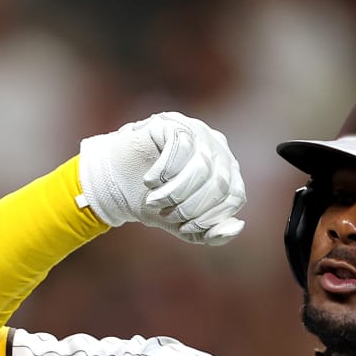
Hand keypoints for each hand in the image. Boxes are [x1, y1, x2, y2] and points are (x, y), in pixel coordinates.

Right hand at [78, 112, 245, 244]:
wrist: (117, 183)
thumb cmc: (155, 203)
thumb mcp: (184, 225)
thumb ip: (211, 232)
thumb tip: (237, 227)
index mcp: (227, 172)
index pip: (235, 197)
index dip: (210, 218)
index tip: (184, 228)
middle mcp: (217, 148)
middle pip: (219, 183)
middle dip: (190, 207)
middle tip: (166, 214)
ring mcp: (197, 131)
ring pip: (201, 166)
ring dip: (175, 192)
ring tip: (155, 201)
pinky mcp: (173, 122)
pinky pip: (180, 147)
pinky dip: (164, 171)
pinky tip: (150, 181)